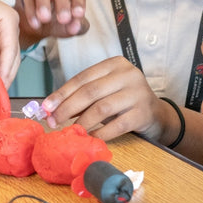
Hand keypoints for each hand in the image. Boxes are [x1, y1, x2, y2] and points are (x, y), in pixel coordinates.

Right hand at [14, 0, 89, 43]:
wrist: (39, 25)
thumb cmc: (60, 20)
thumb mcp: (72, 25)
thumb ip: (78, 26)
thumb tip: (75, 27)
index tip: (78, 14)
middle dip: (62, 0)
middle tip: (63, 19)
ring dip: (43, 1)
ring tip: (45, 19)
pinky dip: (31, 10)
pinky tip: (35, 24)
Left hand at [42, 57, 169, 143]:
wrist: (157, 114)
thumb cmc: (125, 100)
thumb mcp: (107, 90)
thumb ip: (84, 95)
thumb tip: (53, 108)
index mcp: (115, 64)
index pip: (83, 77)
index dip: (62, 93)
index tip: (46, 106)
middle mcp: (128, 74)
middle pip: (90, 91)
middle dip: (67, 108)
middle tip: (53, 121)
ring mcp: (137, 93)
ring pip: (101, 108)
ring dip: (82, 122)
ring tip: (71, 131)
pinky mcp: (143, 113)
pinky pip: (116, 125)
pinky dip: (100, 133)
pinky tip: (90, 138)